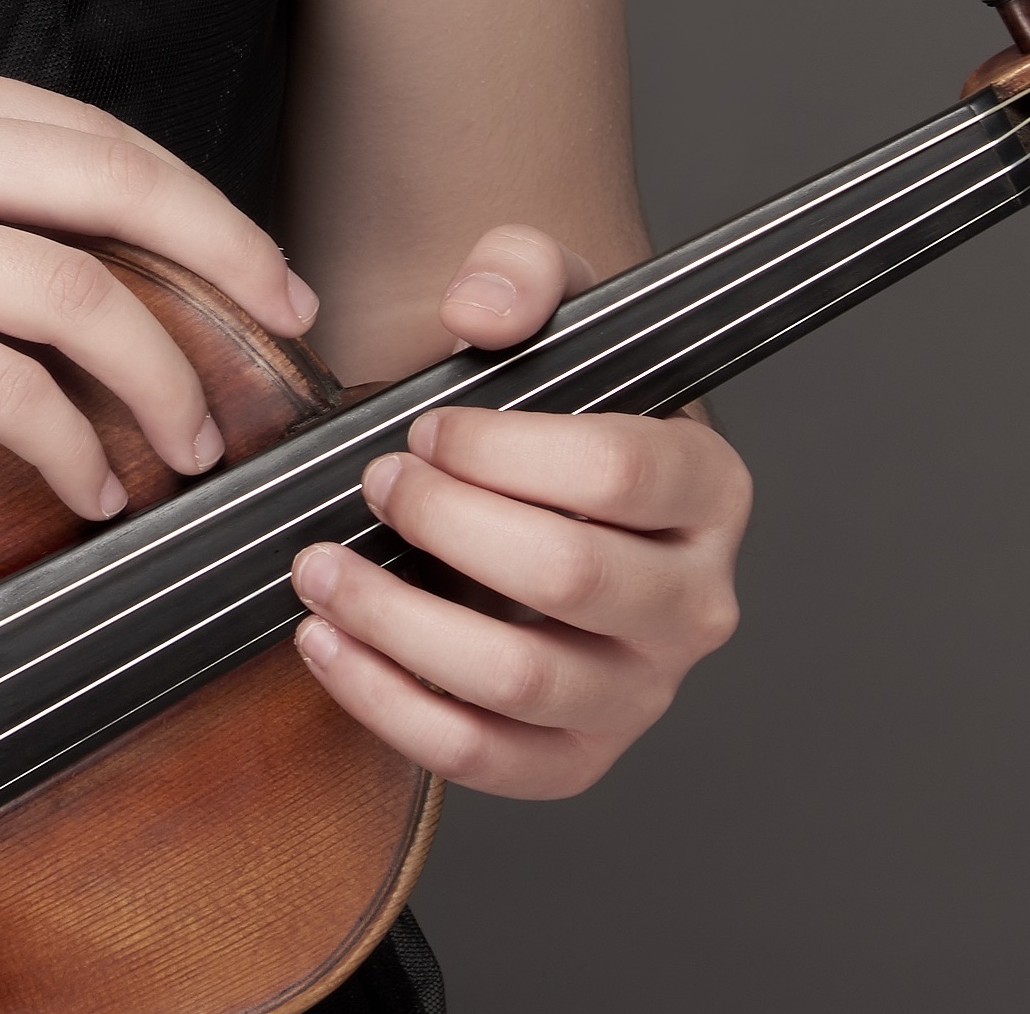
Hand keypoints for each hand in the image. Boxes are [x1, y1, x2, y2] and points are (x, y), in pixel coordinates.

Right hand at [0, 47, 315, 522]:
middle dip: (227, 256)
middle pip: (117, 182)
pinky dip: (69, 444)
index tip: (249, 258)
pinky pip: (3, 388)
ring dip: (160, 379)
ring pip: (78, 294)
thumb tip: (3, 208)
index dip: (188, 195)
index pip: (86, 128)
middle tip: (286, 328)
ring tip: (189, 444)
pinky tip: (86, 486)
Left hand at [288, 223, 748, 795]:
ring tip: (322, 567)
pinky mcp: (575, 759)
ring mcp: (640, 693)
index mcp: (708, 487)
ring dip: (400, 625)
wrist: (531, 489)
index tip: (424, 426)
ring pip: (523, 682)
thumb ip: (520, 271)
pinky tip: (327, 645)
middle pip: (569, 577)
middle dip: (447, 523)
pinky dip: (390, 708)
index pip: (621, 472)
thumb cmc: (544, 405)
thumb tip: (480, 311)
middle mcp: (694, 603)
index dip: (503, 448)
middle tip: (377, 482)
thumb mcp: (543, 305)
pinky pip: (486, 759)